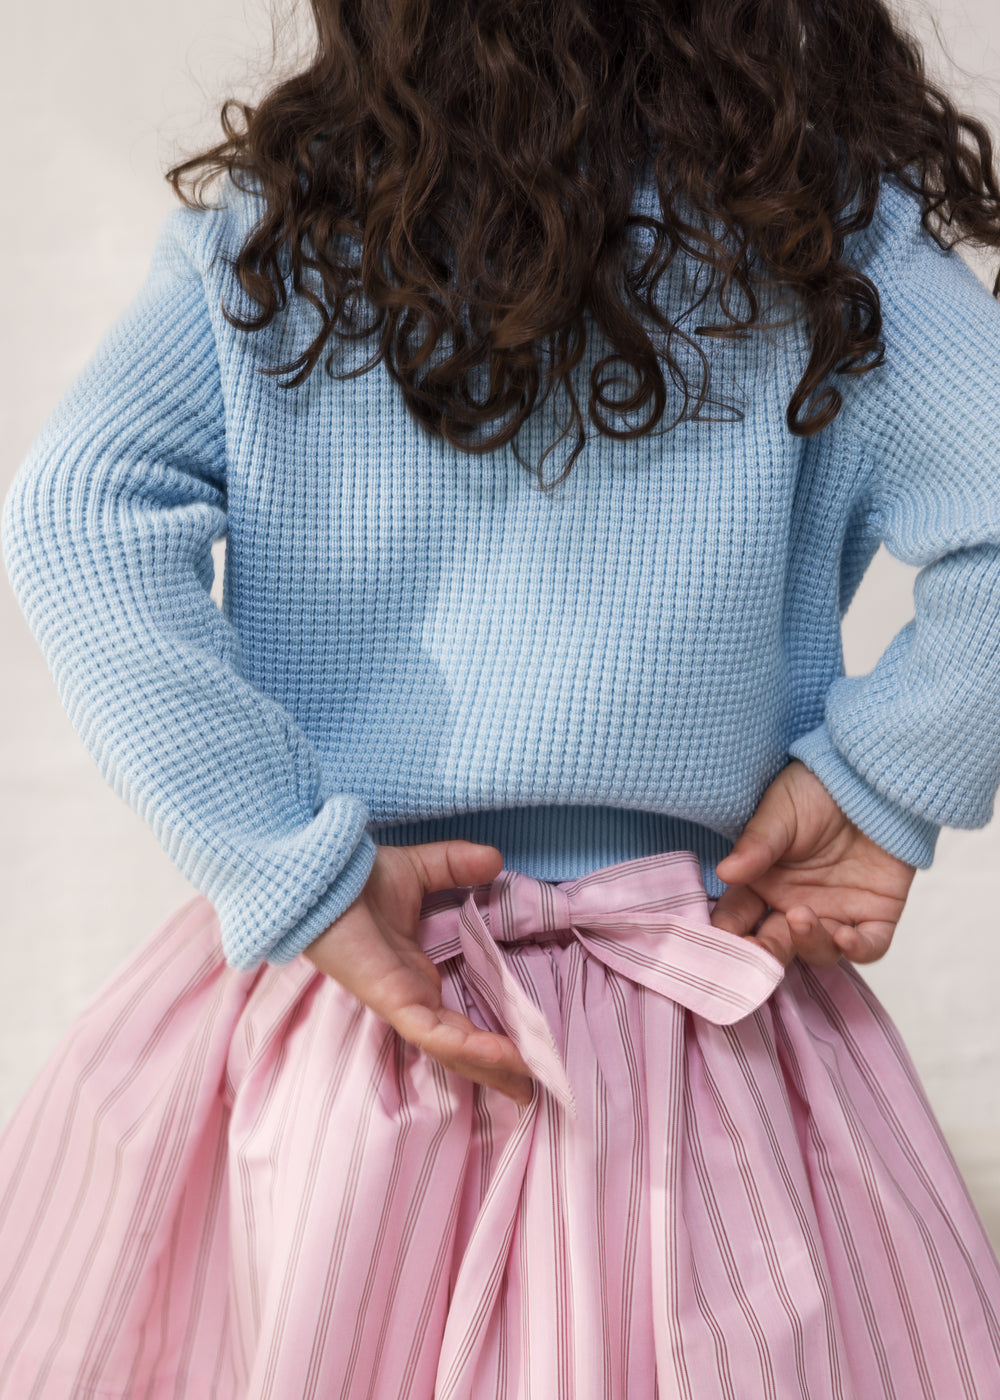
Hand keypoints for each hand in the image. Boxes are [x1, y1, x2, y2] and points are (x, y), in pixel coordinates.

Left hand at [302, 840, 535, 1104]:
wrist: (319, 879)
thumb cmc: (357, 880)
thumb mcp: (418, 871)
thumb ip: (457, 866)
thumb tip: (497, 861)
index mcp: (417, 977)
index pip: (460, 1018)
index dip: (493, 1037)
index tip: (531, 1048)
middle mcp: (413, 999)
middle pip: (460, 1047)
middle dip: (498, 1070)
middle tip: (536, 1090)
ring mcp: (403, 1005)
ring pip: (452, 1050)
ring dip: (491, 1067)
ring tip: (528, 1084)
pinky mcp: (393, 1002)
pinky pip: (434, 1034)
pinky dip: (468, 1047)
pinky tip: (501, 1053)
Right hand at [709, 759, 917, 967]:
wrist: (869, 779)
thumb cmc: (816, 791)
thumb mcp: (779, 812)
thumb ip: (757, 845)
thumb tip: (725, 873)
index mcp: (763, 885)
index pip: (738, 918)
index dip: (729, 933)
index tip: (723, 938)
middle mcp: (795, 905)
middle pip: (776, 946)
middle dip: (764, 954)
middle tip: (757, 948)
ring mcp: (836, 913)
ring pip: (819, 952)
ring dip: (808, 944)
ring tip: (801, 917)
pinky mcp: (875, 915)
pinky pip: (868, 947)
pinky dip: (857, 950)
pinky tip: (845, 936)